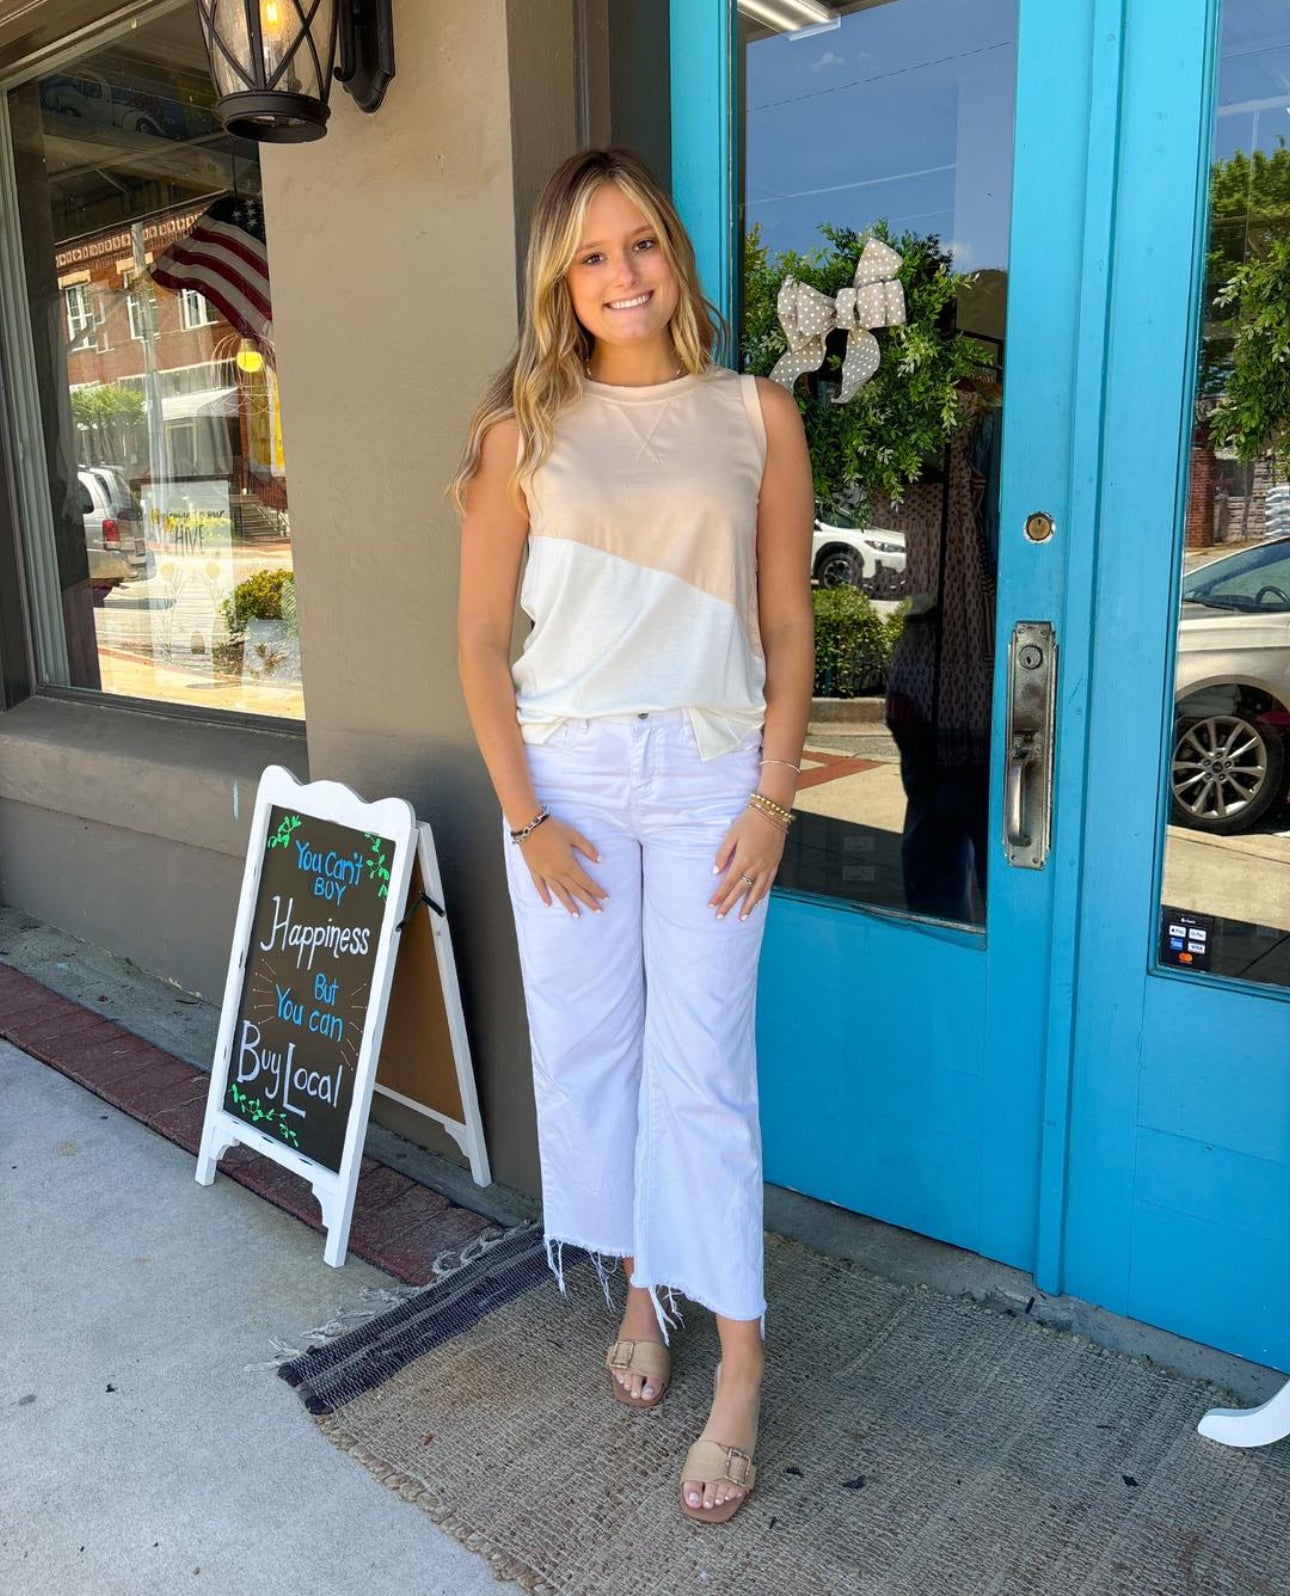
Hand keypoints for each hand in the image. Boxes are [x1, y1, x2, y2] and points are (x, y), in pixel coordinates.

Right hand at [519, 815, 608, 916]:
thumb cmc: (553, 828)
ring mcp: (545, 873)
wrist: (529, 825)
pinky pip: (540, 886)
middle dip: (587, 901)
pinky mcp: (535, 870)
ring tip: (576, 915)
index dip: (596, 890)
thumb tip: (599, 860)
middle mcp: (557, 872)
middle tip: (598, 911)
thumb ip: (588, 848)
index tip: (605, 898)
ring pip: (559, 892)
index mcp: (568, 864)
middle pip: (575, 890)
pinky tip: (548, 904)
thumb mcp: (574, 835)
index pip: (585, 881)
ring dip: (568, 904)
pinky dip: (544, 895)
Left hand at [709, 805, 786, 920]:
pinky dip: (761, 895)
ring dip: (748, 906)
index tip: (711, 906)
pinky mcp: (775, 863)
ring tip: (742, 918)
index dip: (719, 896)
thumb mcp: (731, 835)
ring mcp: (767, 866)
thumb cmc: (749, 821)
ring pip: (757, 891)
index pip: (728, 883)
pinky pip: (768, 884)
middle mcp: (756, 867)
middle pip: (740, 891)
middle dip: (729, 905)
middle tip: (720, 917)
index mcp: (743, 860)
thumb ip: (723, 854)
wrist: (772, 812)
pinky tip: (757, 901)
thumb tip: (715, 872)